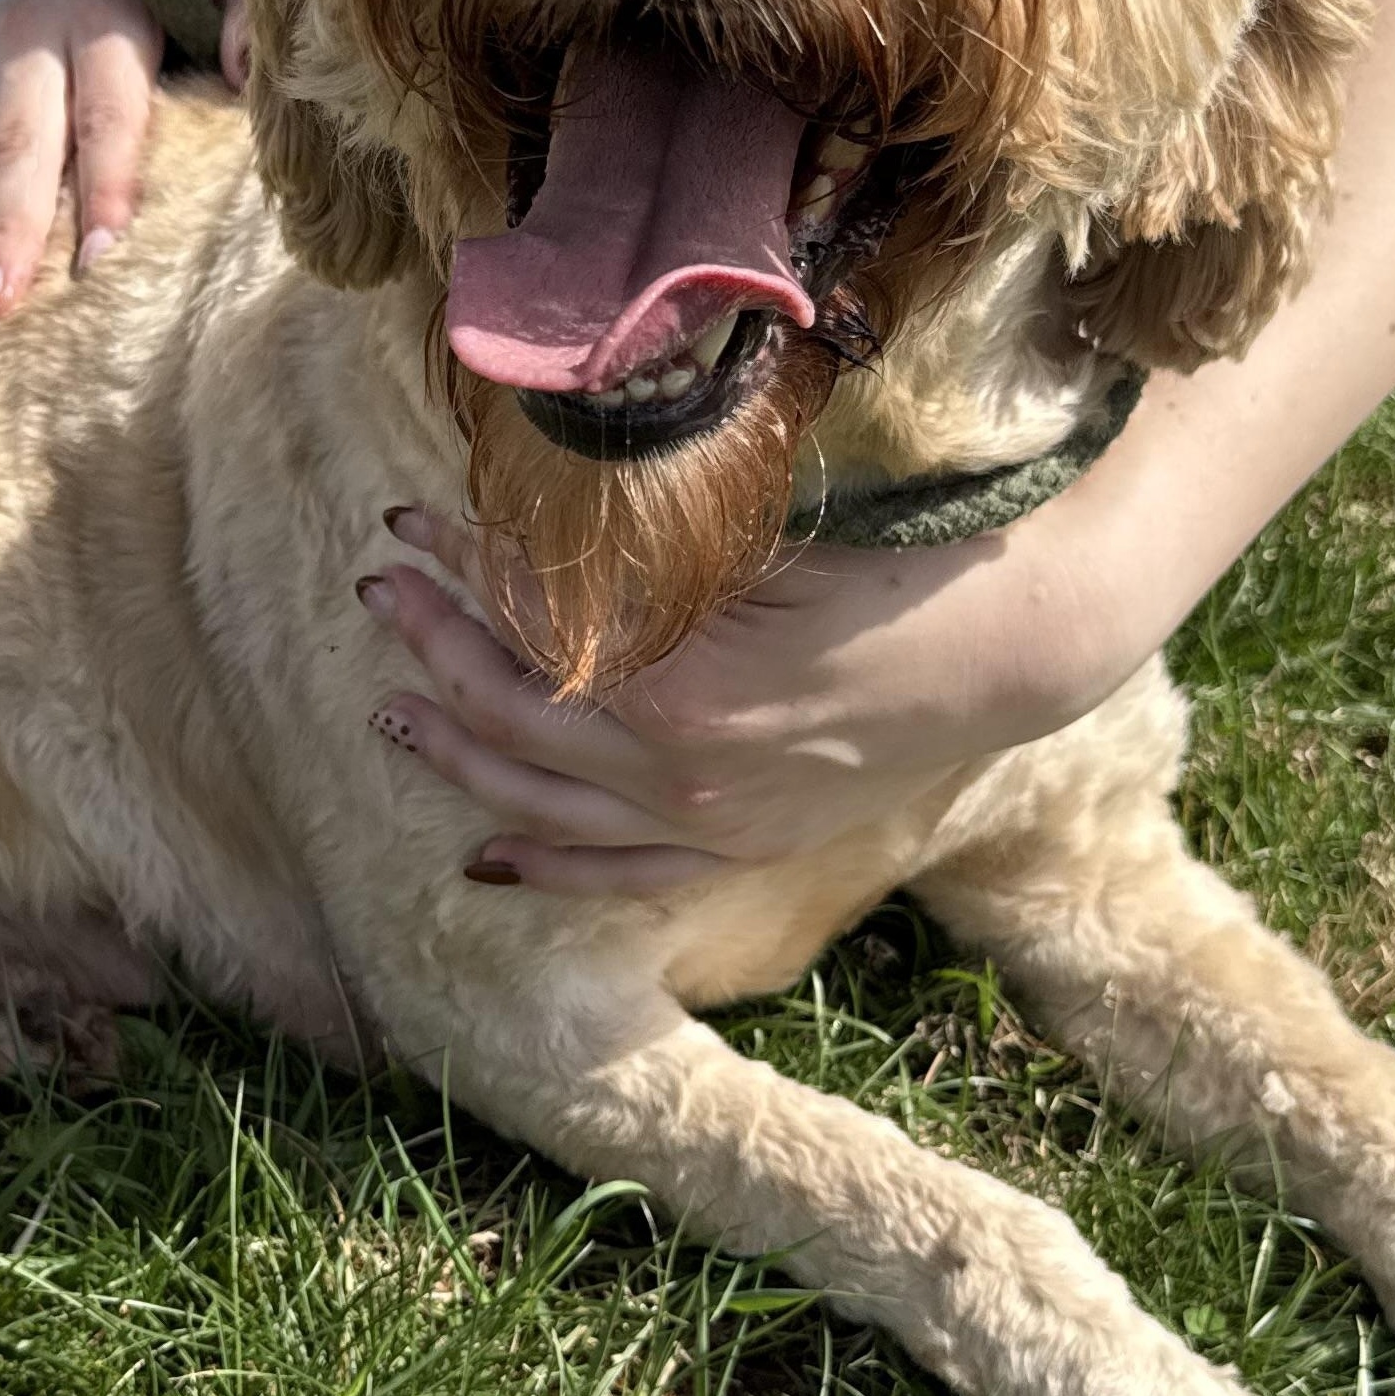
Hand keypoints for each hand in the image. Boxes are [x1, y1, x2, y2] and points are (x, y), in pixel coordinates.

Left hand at [356, 502, 1145, 895]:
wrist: (1013, 648)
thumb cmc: (897, 566)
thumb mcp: (761, 542)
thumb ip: (645, 556)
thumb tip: (538, 522)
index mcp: (679, 686)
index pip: (528, 627)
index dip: (461, 566)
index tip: (410, 520)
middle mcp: (679, 772)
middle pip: (511, 715)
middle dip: (434, 645)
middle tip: (381, 591)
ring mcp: (707, 822)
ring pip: (541, 802)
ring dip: (455, 753)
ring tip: (393, 706)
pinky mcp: (738, 846)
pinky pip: (618, 874)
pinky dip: (545, 865)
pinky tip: (483, 853)